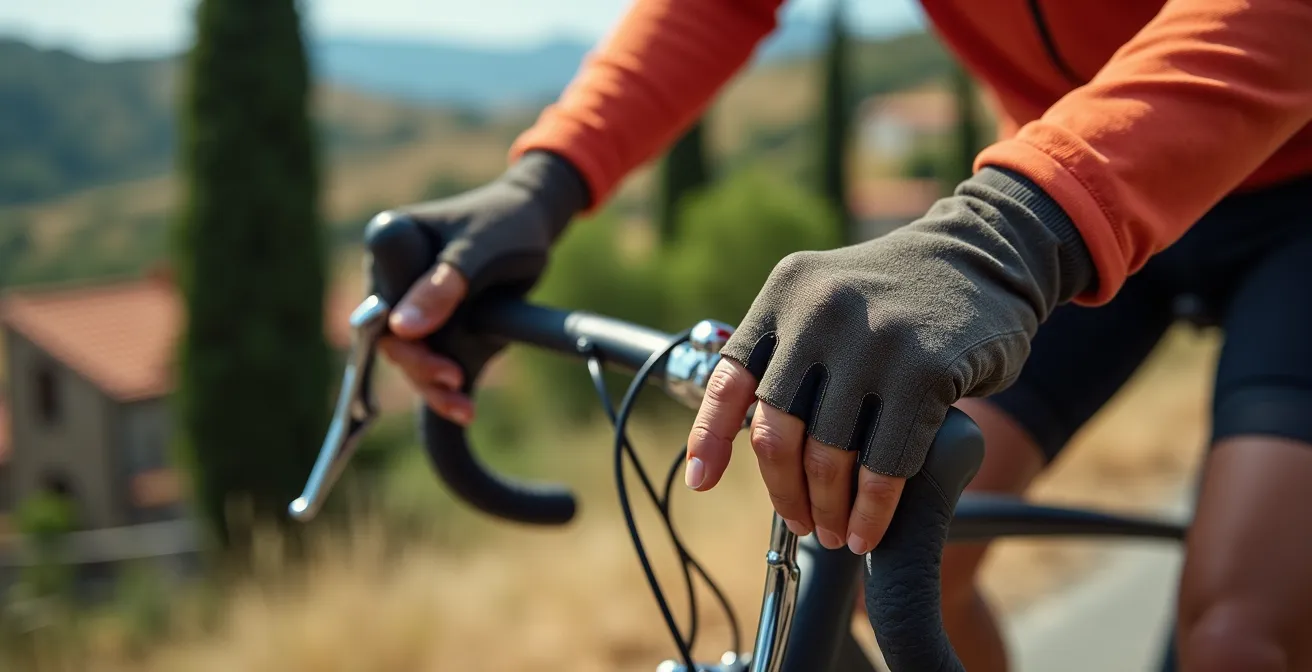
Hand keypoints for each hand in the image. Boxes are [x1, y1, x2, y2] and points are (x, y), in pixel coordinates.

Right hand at [377, 151, 588, 424]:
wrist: (532, 221)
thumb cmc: (505, 224)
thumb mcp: (479, 250)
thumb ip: (442, 286)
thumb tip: (401, 329)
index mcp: (387, 243)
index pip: (379, 303)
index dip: (401, 334)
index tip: (432, 354)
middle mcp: (390, 277)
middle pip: (390, 337)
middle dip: (420, 365)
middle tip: (454, 379)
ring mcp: (411, 305)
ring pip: (410, 357)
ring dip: (433, 385)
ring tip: (463, 406)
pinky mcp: (434, 326)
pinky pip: (432, 363)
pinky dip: (446, 389)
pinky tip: (465, 409)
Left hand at [683, 168, 1093, 554]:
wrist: (985, 255)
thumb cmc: (897, 295)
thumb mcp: (827, 296)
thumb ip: (789, 351)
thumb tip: (756, 443)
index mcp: (784, 294)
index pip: (729, 380)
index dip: (709, 439)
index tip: (702, 481)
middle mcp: (820, 313)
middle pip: (778, 432)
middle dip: (784, 492)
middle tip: (801, 523)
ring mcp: (874, 341)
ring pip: (830, 456)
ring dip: (829, 509)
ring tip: (835, 534)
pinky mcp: (927, 372)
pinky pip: (887, 462)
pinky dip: (873, 509)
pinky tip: (868, 529)